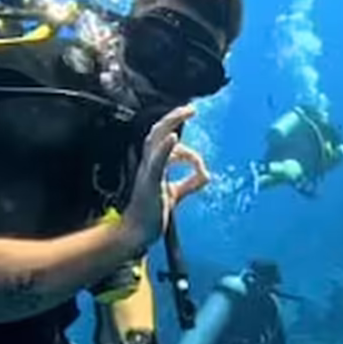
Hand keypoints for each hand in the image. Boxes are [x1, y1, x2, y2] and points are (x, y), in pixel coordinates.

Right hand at [122, 105, 210, 249]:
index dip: (185, 147)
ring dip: (171, 123)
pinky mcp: (150, 183)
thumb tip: (207, 176)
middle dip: (174, 118)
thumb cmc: (151, 214)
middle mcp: (148, 165)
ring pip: (156, 140)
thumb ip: (189, 184)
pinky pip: (157, 162)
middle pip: (158, 132)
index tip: (199, 162)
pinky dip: (165, 149)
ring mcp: (147, 173)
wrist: (135, 234)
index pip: (167, 144)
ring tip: (186, 112)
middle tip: (190, 108)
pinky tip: (173, 138)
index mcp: (153, 166)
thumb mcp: (175, 195)